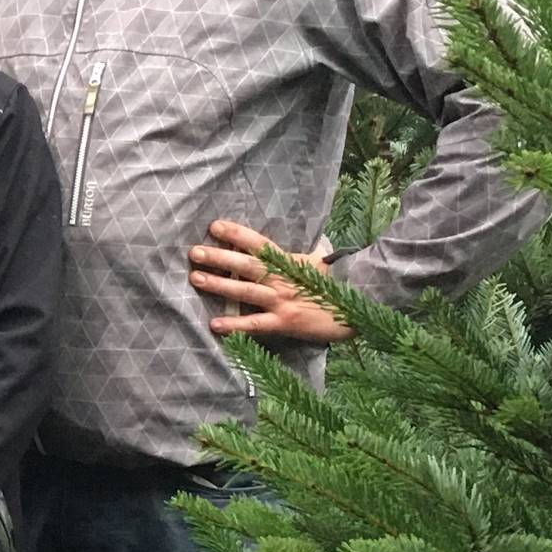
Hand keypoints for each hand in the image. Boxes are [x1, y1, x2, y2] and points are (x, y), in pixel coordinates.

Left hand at [191, 220, 352, 343]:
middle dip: (219, 257)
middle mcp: (282, 279)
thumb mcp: (315, 263)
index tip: (214, 226)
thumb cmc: (332, 285)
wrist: (358, 308)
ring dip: (220, 285)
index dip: (237, 234)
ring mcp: (282, 300)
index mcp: (288, 262)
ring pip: (246, 291)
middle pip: (246, 265)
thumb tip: (278, 244)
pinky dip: (235, 325)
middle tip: (194, 252)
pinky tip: (214, 325)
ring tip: (196, 279)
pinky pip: (255, 324)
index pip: (259, 244)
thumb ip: (294, 255)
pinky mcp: (284, 322)